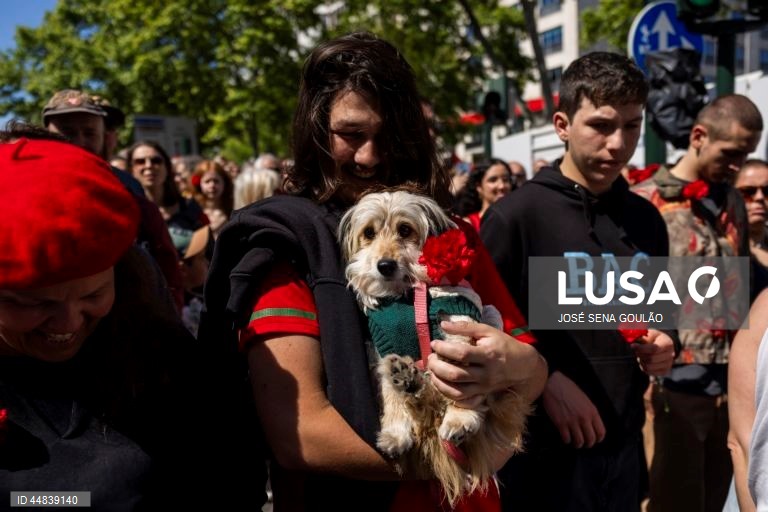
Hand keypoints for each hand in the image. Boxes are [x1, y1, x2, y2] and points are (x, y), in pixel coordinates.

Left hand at [426, 320, 545, 406]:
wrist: (524, 366)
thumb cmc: (503, 345)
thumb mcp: (487, 331)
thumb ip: (465, 327)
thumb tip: (443, 325)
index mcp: (487, 355)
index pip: (461, 353)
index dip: (443, 348)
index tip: (434, 343)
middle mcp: (486, 374)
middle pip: (456, 375)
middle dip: (437, 366)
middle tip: (430, 358)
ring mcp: (484, 387)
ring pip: (456, 392)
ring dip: (439, 383)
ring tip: (432, 372)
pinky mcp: (483, 395)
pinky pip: (464, 402)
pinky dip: (450, 396)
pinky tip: (443, 385)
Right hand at [542, 371, 605, 448]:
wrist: (553, 384)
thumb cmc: (568, 389)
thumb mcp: (585, 399)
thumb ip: (589, 412)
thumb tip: (591, 425)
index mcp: (592, 411)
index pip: (601, 432)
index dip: (598, 439)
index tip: (594, 440)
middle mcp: (584, 417)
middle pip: (591, 439)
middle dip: (588, 444)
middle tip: (584, 443)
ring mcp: (572, 421)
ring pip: (579, 441)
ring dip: (577, 444)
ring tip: (575, 443)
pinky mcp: (560, 423)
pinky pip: (566, 438)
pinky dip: (566, 440)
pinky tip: (565, 437)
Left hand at [631, 329, 673, 375]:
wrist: (661, 345)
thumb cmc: (653, 338)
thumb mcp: (649, 333)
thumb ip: (642, 336)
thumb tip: (632, 338)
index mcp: (667, 343)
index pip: (654, 348)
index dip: (641, 348)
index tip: (632, 345)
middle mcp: (670, 354)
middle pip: (651, 359)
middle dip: (640, 354)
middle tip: (636, 351)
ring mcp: (668, 364)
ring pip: (649, 367)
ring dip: (641, 361)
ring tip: (641, 356)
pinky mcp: (664, 371)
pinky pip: (649, 372)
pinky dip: (644, 367)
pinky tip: (644, 361)